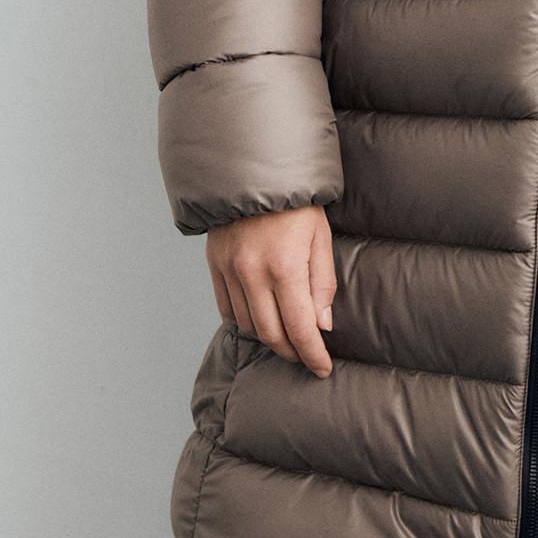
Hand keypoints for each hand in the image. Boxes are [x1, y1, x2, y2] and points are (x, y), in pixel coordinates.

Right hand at [205, 205, 338, 378]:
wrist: (253, 169)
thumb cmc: (296, 201)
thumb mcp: (320, 237)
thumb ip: (322, 283)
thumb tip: (322, 325)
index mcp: (285, 266)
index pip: (300, 328)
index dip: (312, 355)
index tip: (322, 368)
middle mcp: (253, 273)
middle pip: (271, 334)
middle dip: (292, 352)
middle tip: (307, 357)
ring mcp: (229, 270)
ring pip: (247, 325)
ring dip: (269, 338)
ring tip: (287, 339)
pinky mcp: (215, 265)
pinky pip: (227, 308)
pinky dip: (244, 321)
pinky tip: (260, 319)